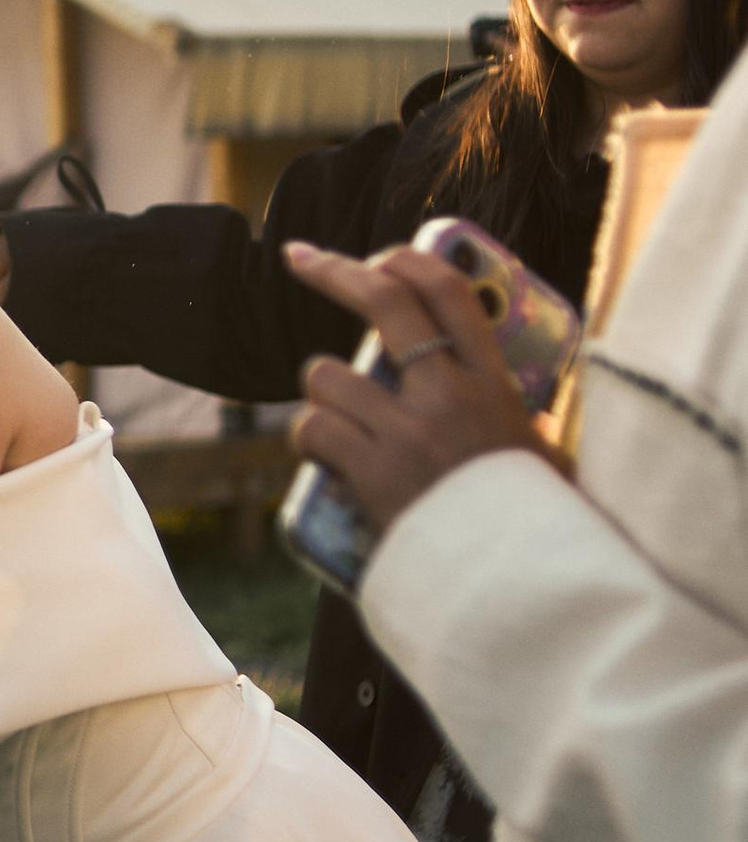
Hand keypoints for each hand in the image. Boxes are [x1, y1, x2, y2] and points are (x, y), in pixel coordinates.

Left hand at [285, 241, 553, 537]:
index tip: (379, 253)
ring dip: (322, 393)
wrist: (517, 587)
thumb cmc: (533, 524)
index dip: (407, 259)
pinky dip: (310, 438)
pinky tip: (326, 457)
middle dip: (333, 271)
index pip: (449, 293)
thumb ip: (518, 423)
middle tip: (300, 258)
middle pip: (383, 302)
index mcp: (492, 384)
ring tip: (342, 423)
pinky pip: (313, 429)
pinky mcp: (372, 472)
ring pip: (327, 373)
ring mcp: (408, 431)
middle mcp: (449, 395)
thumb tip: (514, 409)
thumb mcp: (541, 455)